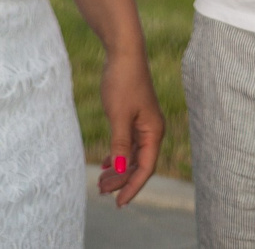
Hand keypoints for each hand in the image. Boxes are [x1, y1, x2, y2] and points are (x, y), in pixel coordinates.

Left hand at [95, 47, 165, 206]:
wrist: (124, 53)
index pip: (146, 168)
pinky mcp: (134, 117)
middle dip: (121, 180)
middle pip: (139, 164)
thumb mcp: (118, 115)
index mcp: (153, 132)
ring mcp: (143, 124)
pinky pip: (128, 144)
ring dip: (118, 169)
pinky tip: (107, 162)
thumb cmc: (123, 82)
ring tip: (101, 181)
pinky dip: (118, 155)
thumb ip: (120, 144)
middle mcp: (152, 131)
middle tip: (101, 190)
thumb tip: (121, 169)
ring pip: (132, 155)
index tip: (118, 202)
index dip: (132, 187)